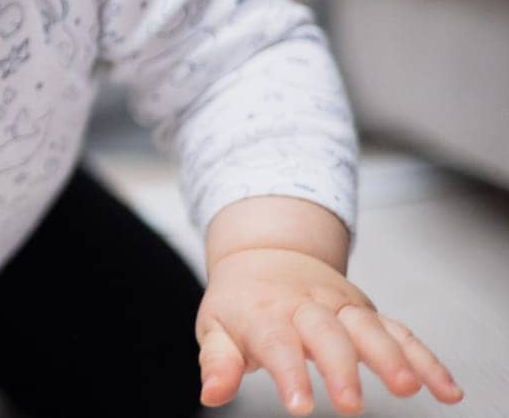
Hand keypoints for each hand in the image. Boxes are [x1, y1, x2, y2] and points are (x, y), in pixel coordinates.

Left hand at [197, 248, 462, 413]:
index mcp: (265, 313)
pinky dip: (425, 359)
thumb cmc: (241, 301)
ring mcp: (341, 308)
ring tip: (407, 387)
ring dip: (392, 357)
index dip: (289, 374)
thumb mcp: (216, 327)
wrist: (266, 255)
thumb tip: (211, 392)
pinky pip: (400, 333)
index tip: (300, 405)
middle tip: (350, 404)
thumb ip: (217, 362)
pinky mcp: (367, 313)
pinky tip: (445, 389)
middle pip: (328, 336)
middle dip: (342, 368)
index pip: (277, 344)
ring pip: (370, 328)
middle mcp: (307, 307)